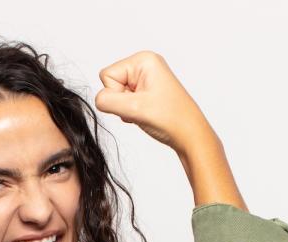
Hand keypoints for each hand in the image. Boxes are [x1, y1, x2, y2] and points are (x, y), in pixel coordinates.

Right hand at [95, 51, 212, 151]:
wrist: (190, 135)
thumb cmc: (171, 119)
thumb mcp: (134, 109)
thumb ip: (108, 101)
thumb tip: (97, 99)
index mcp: (144, 60)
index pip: (107, 74)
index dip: (116, 94)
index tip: (137, 102)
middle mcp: (145, 65)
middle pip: (111, 83)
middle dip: (121, 101)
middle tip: (142, 109)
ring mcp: (146, 78)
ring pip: (116, 93)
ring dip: (126, 108)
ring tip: (146, 112)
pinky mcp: (147, 90)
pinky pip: (124, 100)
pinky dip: (131, 111)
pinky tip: (146, 114)